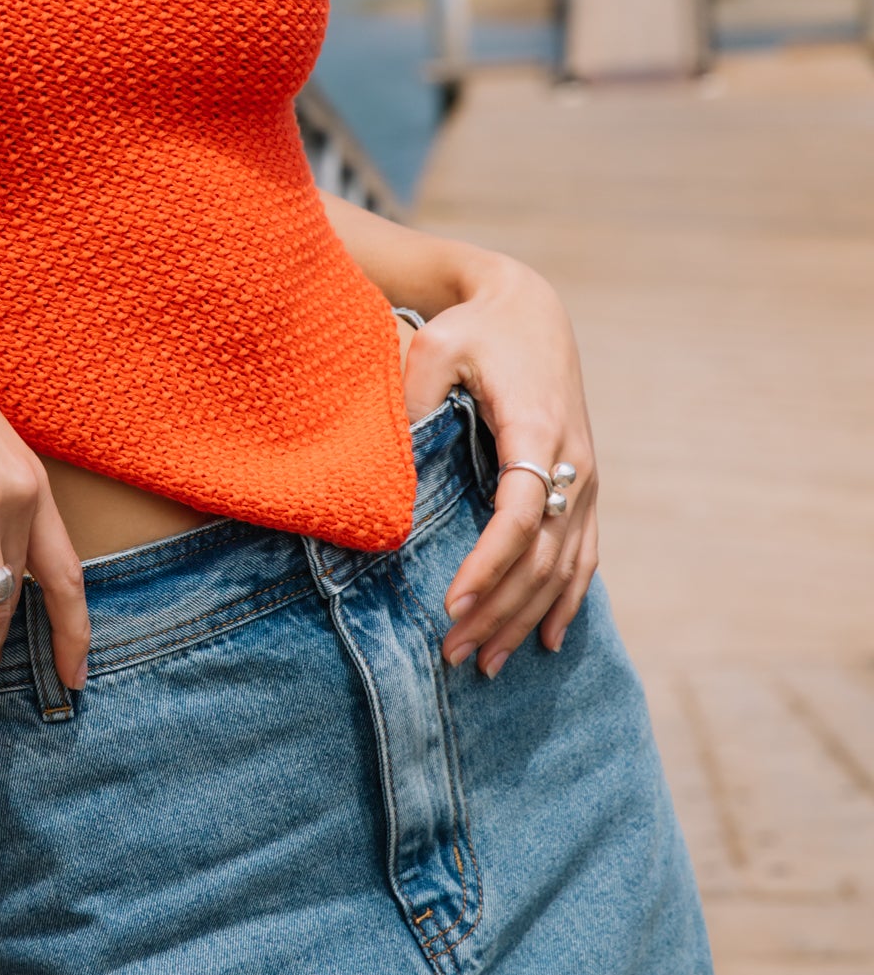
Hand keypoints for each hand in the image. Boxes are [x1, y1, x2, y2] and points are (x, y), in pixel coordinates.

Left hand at [397, 258, 597, 678]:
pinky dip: (566, 601)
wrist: (531, 311)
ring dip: (525, 619)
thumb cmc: (474, 330)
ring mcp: (584, 480)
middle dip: (498, 611)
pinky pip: (583, 556)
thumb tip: (390, 476)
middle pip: (542, 556)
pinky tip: (547, 641)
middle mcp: (572, 462)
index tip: (450, 603)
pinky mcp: (583, 488)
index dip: (488, 565)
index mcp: (537, 430)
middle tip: (450, 653)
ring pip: (564, 567)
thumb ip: (415, 402)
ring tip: (483, 663)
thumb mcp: (435, 348)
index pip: (519, 514)